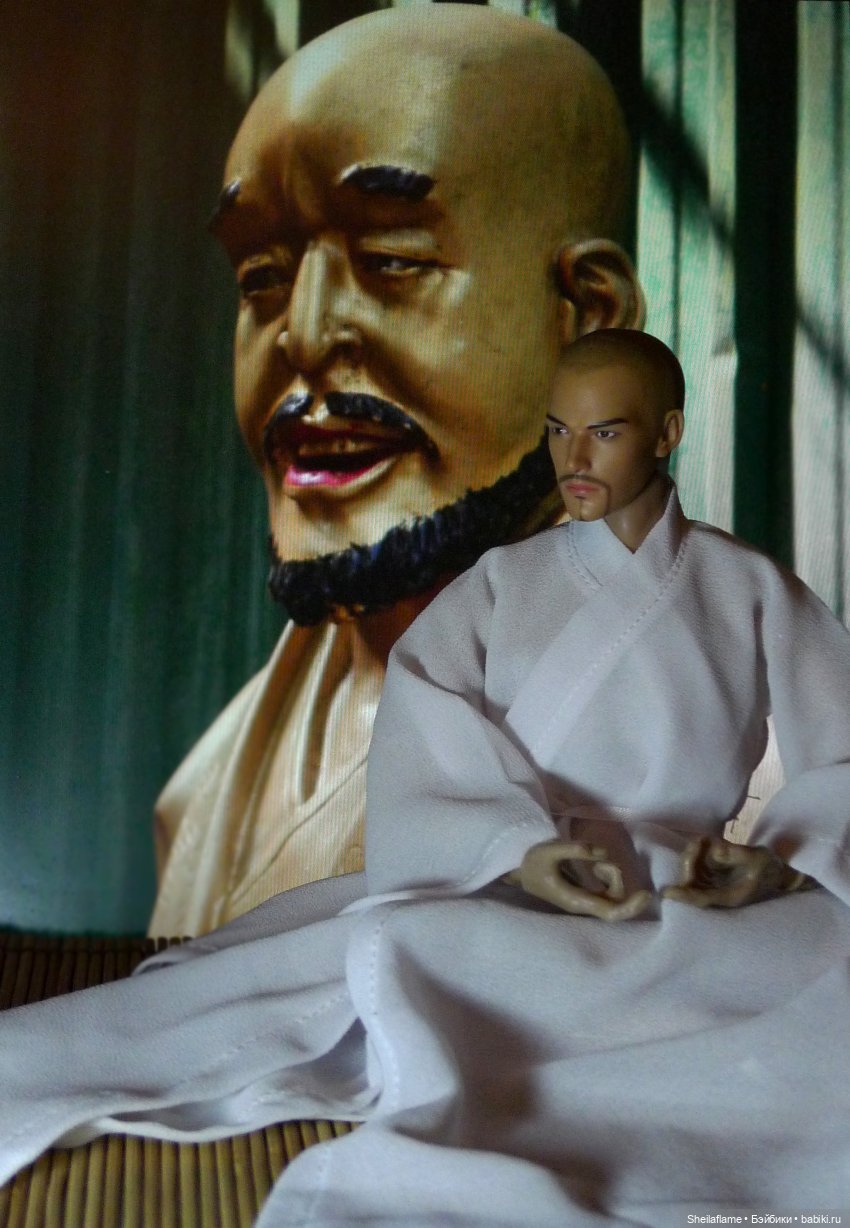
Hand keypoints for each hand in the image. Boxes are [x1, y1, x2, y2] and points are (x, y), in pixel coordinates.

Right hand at [509, 839, 651, 920]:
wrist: (519, 869)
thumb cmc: (532, 861)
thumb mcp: (550, 849)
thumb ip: (575, 849)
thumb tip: (602, 851)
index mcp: (576, 900)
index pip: (610, 912)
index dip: (631, 907)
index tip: (646, 894)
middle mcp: (583, 905)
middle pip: (616, 903)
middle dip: (616, 880)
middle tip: (601, 863)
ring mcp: (586, 901)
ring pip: (614, 895)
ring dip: (612, 875)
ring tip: (595, 861)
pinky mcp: (586, 895)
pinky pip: (608, 890)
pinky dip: (608, 875)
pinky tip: (597, 865)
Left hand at [662, 836, 816, 908]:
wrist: (775, 873)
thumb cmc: (769, 868)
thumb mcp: (760, 859)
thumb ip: (739, 854)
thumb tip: (717, 850)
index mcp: (727, 896)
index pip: (700, 898)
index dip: (684, 896)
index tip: (668, 892)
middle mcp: (715, 891)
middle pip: (690, 882)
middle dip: (689, 862)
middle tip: (699, 841)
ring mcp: (711, 881)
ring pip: (689, 869)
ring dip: (692, 853)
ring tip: (705, 839)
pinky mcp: (710, 872)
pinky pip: (695, 861)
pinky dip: (697, 849)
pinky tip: (707, 840)